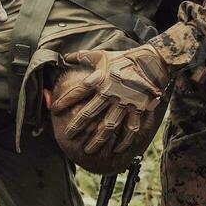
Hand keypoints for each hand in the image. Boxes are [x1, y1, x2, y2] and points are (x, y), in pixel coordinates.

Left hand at [53, 43, 173, 158]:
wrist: (152, 62)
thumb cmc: (123, 59)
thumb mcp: (100, 55)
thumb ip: (81, 57)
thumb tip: (64, 56)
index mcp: (100, 80)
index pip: (77, 92)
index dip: (64, 101)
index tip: (54, 110)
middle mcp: (111, 93)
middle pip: (90, 113)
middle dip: (77, 126)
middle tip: (68, 136)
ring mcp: (125, 103)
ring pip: (109, 126)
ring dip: (98, 140)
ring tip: (89, 150)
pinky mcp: (138, 110)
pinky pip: (130, 129)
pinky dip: (124, 141)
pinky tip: (117, 150)